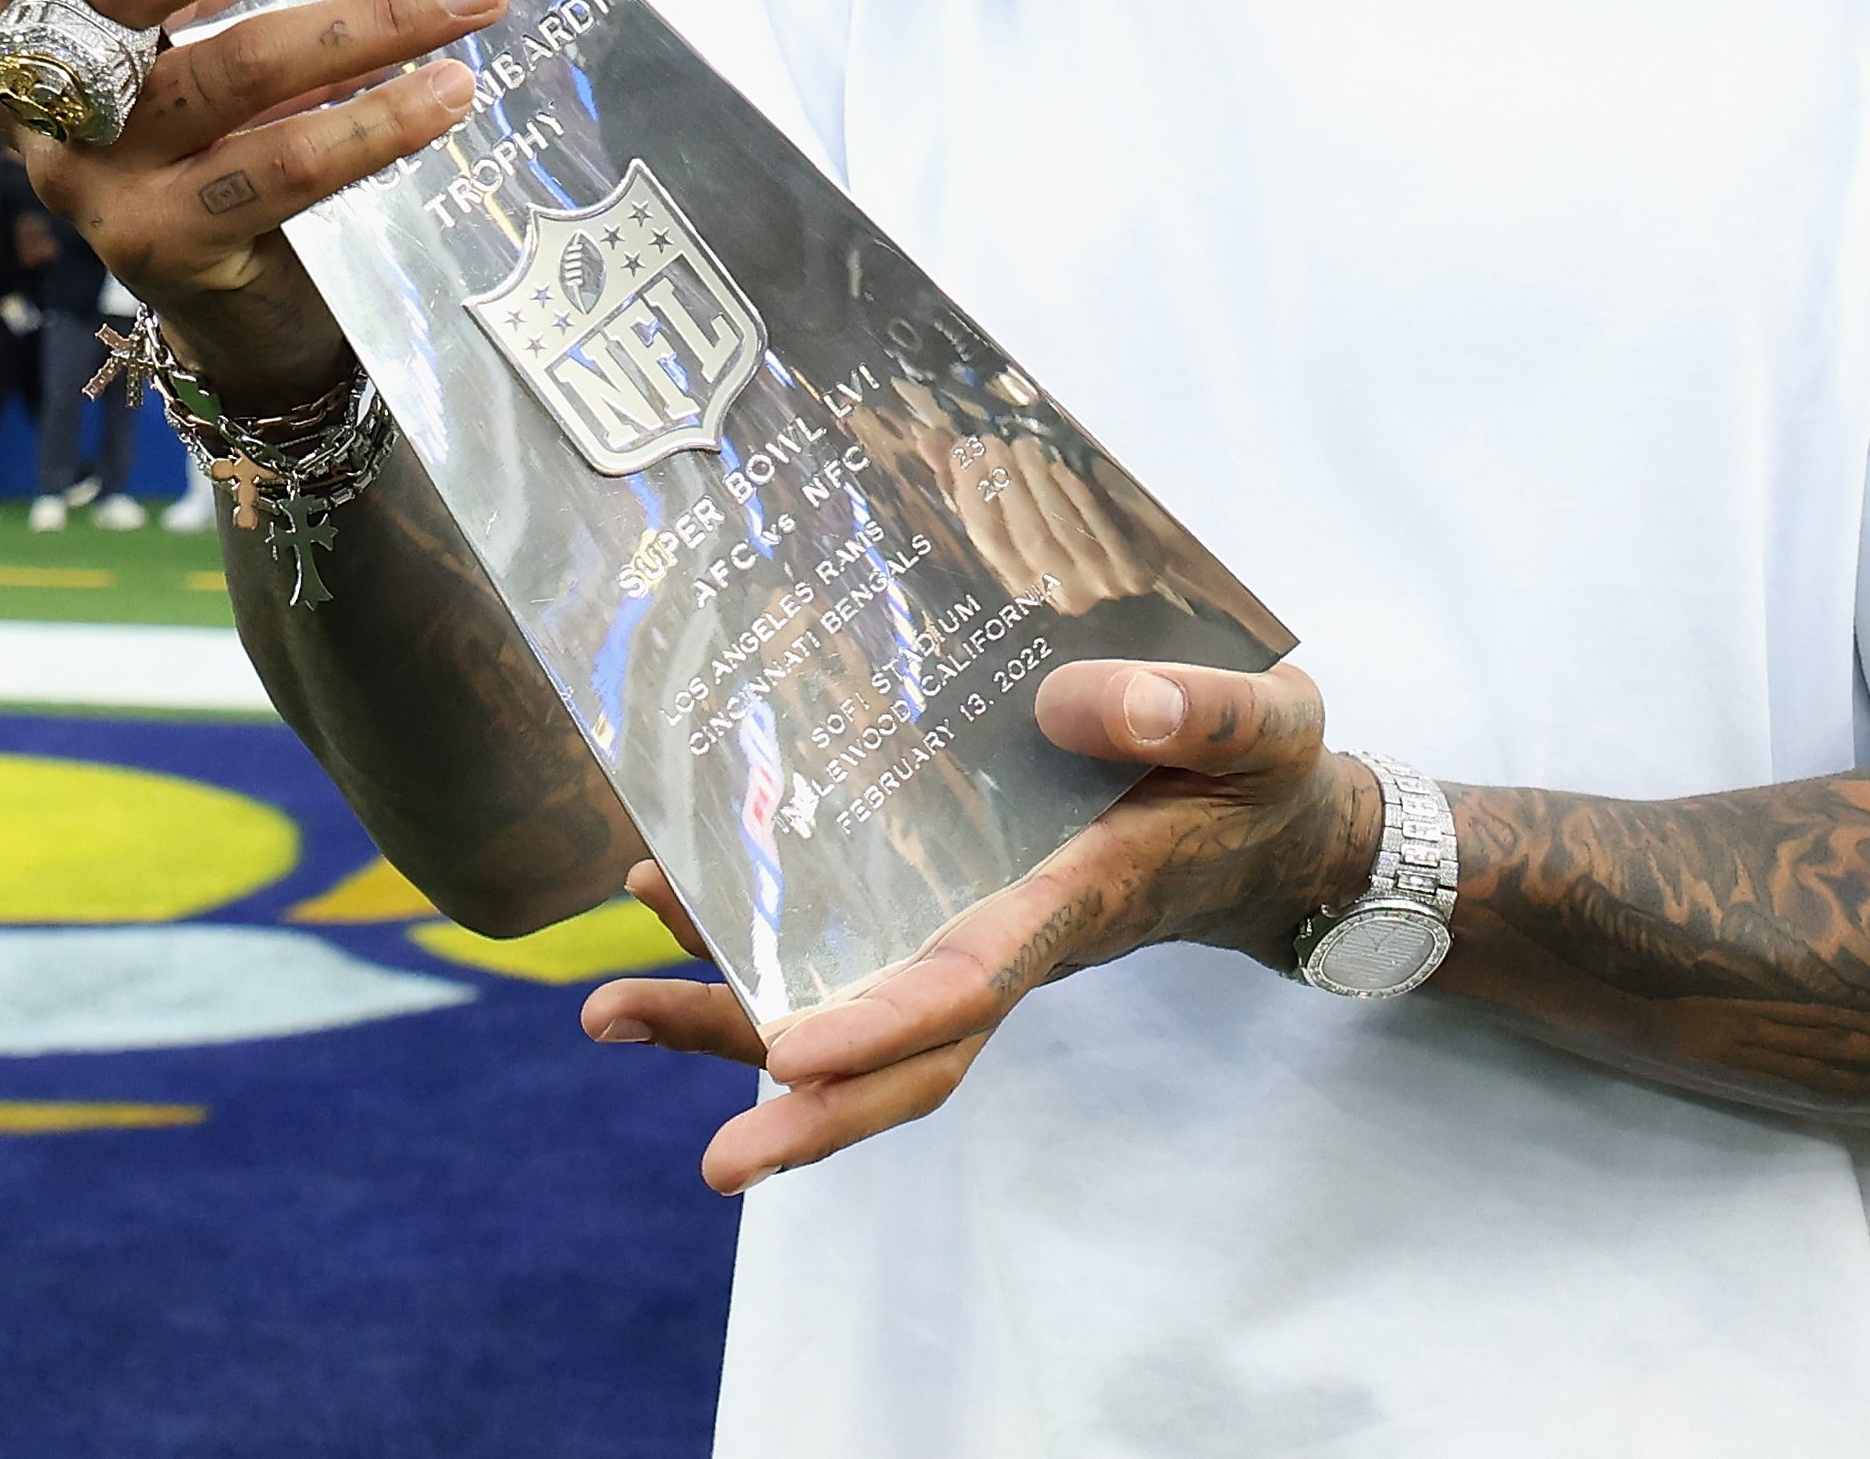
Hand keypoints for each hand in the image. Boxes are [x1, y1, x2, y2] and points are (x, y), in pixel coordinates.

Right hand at [0, 0, 511, 412]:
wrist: (232, 296)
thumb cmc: (223, 116)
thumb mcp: (202, 10)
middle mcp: (34, 81)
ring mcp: (88, 173)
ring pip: (229, 71)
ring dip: (365, 20)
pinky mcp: (157, 245)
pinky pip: (276, 169)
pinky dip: (373, 124)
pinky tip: (450, 90)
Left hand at [579, 661, 1359, 1193]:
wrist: (1263, 822)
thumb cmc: (1259, 771)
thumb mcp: (1263, 723)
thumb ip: (1194, 711)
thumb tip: (1080, 704)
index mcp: (1081, 897)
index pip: (977, 978)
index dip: (891, 1021)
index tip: (800, 1055)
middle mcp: (1011, 940)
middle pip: (904, 1057)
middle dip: (809, 1112)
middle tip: (717, 1164)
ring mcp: (969, 936)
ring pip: (847, 1016)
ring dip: (727, 1023)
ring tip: (606, 1013)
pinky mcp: (941, 910)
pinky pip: (839, 954)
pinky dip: (745, 952)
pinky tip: (655, 919)